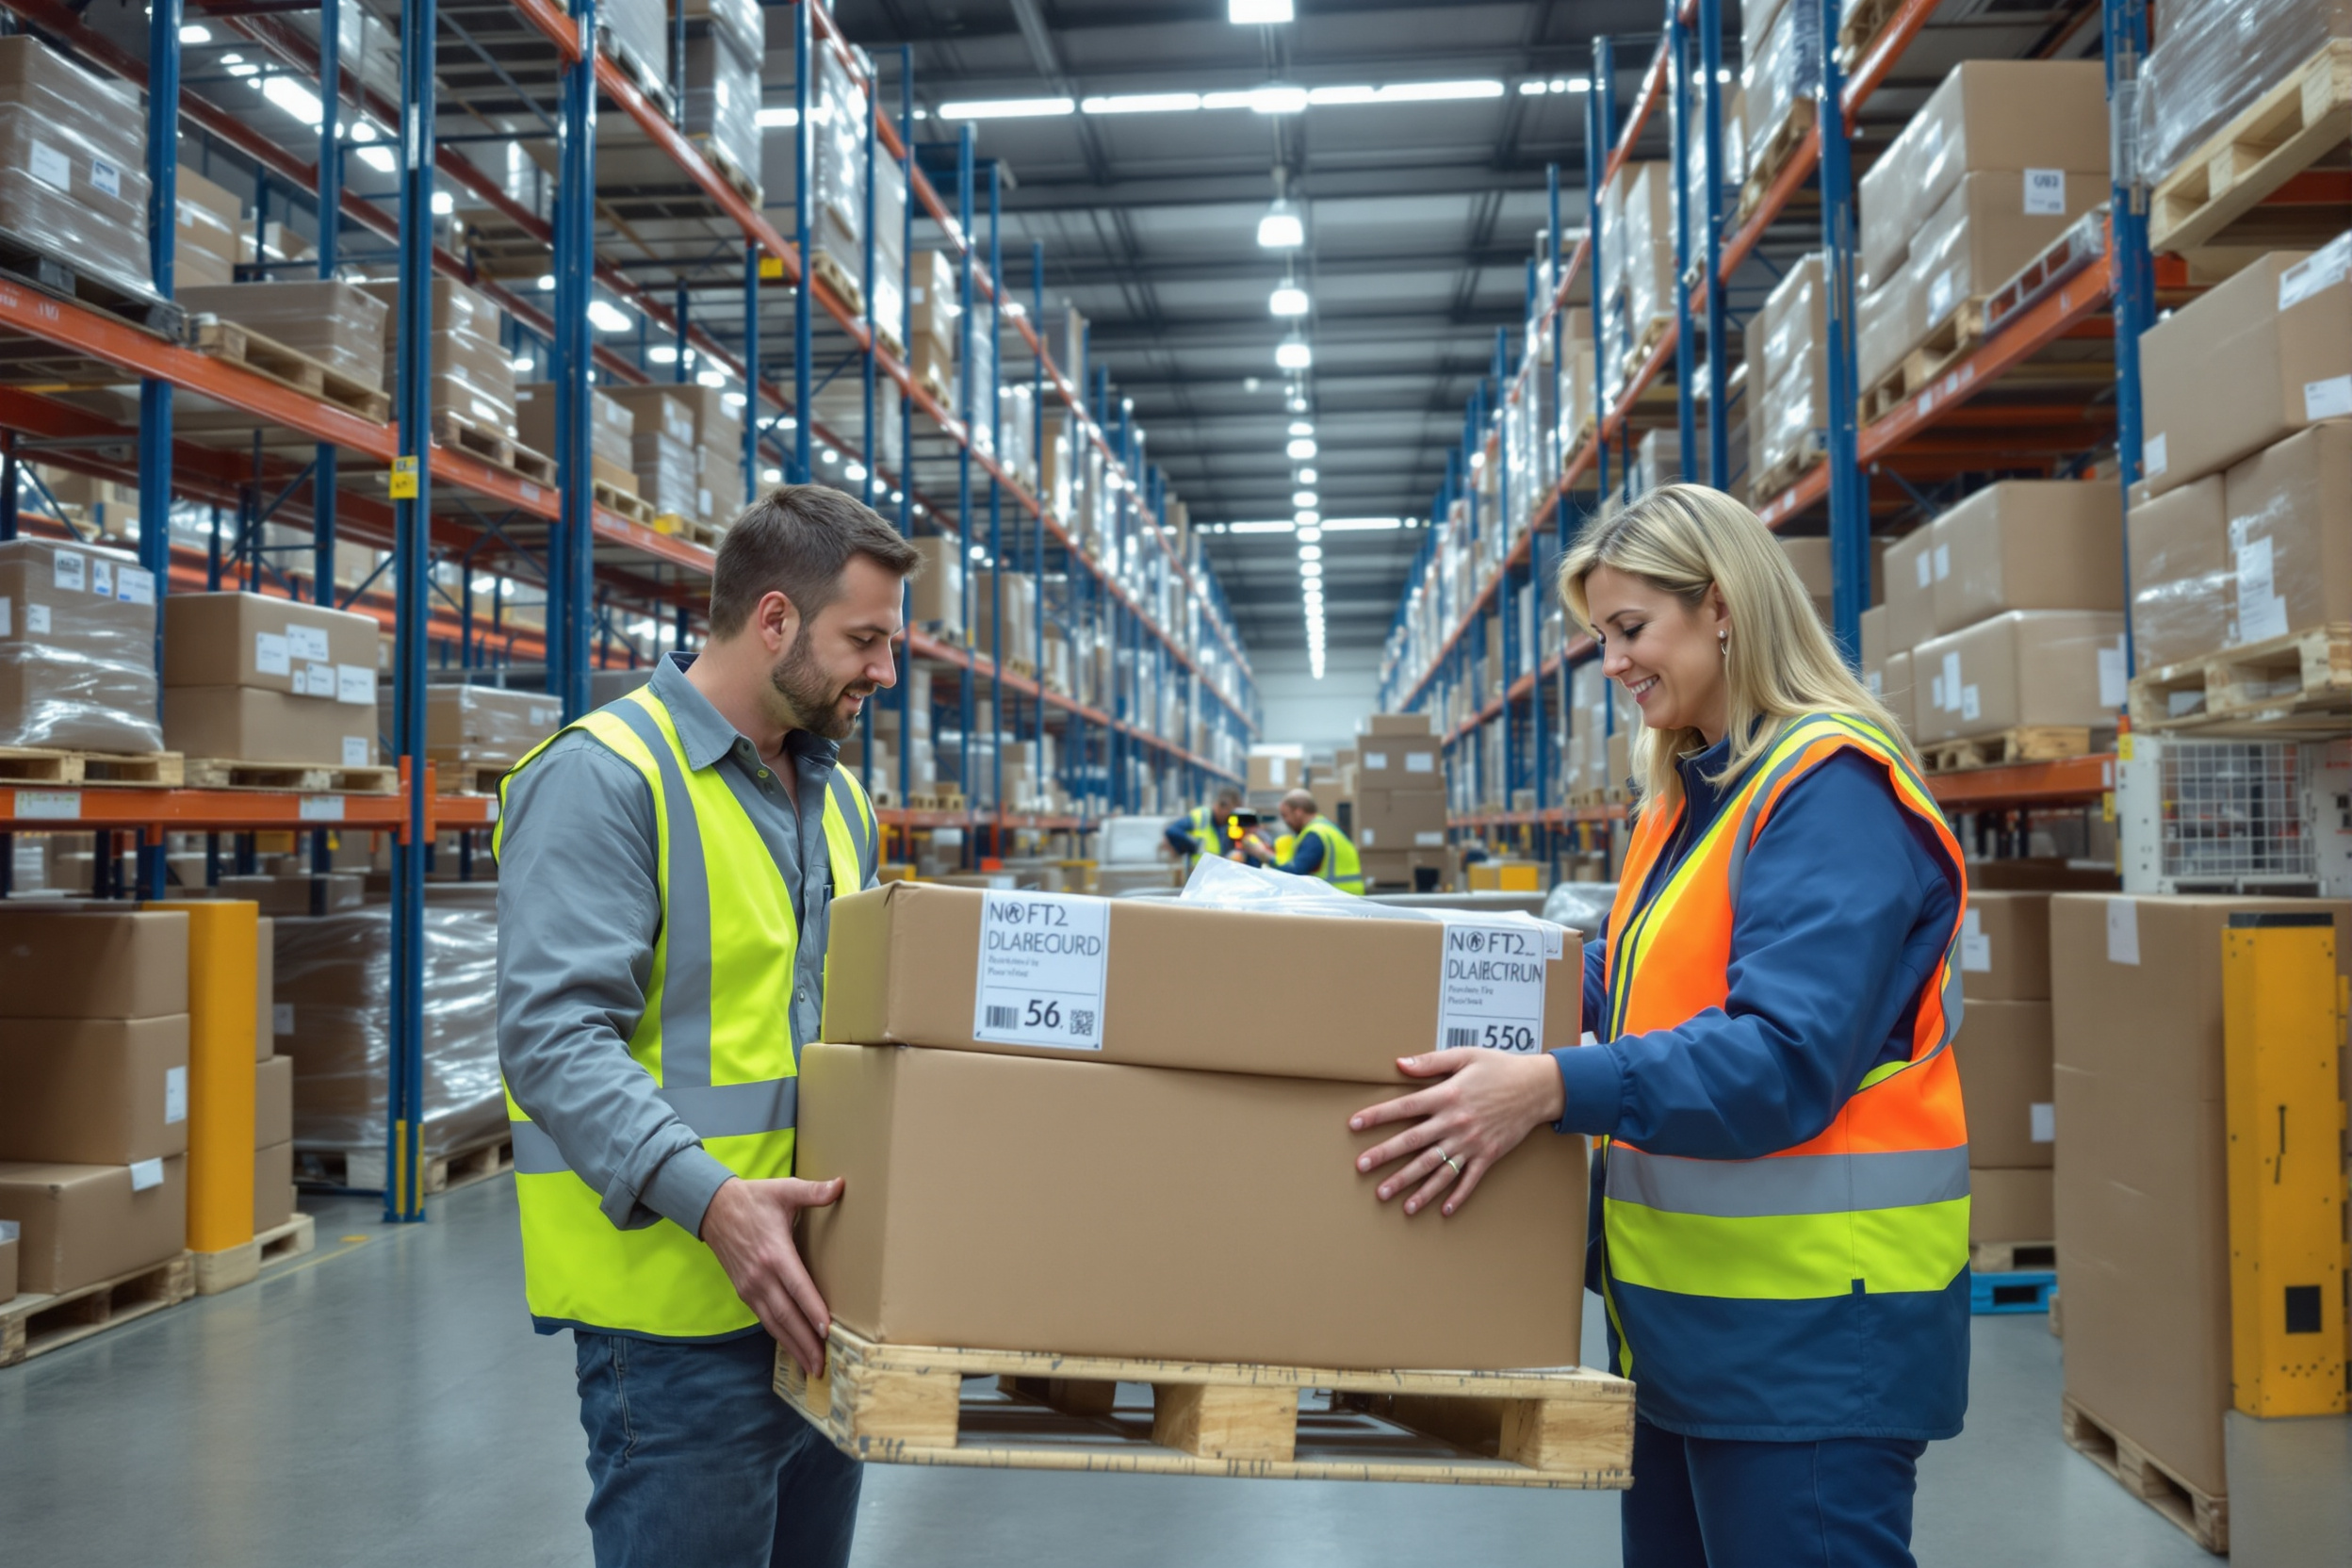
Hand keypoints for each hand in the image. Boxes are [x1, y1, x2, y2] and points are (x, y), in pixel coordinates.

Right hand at [697, 1175, 842, 1374]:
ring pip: (774, 1323)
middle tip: (824, 1364)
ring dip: (793, 1346)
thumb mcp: (783, 1190)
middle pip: (786, 1315)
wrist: (712, 1208)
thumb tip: (840, 1185)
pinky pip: (765, 1319)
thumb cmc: (753, 1199)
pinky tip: (793, 1348)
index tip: (828, 1330)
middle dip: (805, 1342)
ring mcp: (750, 1287)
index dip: (812, 1309)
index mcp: (774, 1253)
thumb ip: (813, 1191)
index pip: (798, 1287)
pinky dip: (780, 1336)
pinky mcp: (744, 1292)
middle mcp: (760, 1276)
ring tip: (812, 1367)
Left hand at [1348, 1049, 1565, 1217]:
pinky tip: (1441, 1211)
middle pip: (1413, 1143)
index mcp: (1446, 1095)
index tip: (1354, 1125)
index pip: (1404, 1108)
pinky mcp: (1488, 1156)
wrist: (1537, 1087)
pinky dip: (1456, 1196)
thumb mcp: (1464, 1055)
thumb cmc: (1499, 1067)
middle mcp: (1454, 1123)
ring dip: (1411, 1184)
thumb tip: (1399, 1063)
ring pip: (1435, 1168)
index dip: (1377, 1116)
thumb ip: (1431, 1061)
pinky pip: (1469, 1180)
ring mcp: (1471, 1143)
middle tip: (1361, 1168)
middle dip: (1385, 1156)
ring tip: (1387, 1196)